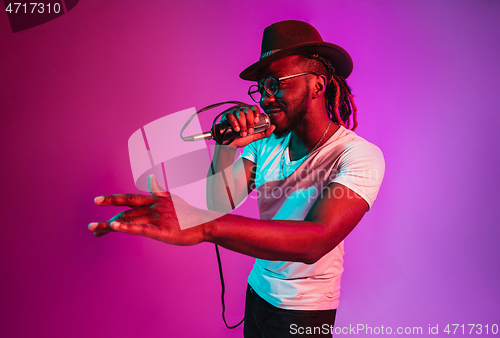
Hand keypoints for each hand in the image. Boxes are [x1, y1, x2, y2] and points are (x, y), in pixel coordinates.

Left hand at [88, 175, 206, 245]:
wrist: (205, 224)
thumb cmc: (188, 214)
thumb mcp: (172, 199)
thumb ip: (158, 191)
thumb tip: (150, 180)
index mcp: (155, 199)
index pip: (130, 198)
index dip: (113, 199)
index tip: (98, 200)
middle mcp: (154, 207)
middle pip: (126, 212)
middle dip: (107, 218)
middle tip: (91, 226)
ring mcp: (158, 218)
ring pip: (129, 220)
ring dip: (110, 225)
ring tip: (95, 230)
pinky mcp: (162, 231)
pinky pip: (141, 228)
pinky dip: (126, 227)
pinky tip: (114, 227)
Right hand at [220, 104, 274, 147]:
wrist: (230, 145)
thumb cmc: (241, 139)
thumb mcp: (254, 137)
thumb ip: (264, 133)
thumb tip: (273, 127)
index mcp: (248, 115)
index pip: (254, 108)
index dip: (256, 113)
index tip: (256, 122)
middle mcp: (241, 112)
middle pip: (248, 110)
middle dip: (250, 122)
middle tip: (249, 131)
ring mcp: (233, 113)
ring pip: (240, 113)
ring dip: (242, 125)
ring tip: (242, 133)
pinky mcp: (226, 116)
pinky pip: (231, 116)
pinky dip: (234, 123)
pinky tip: (236, 129)